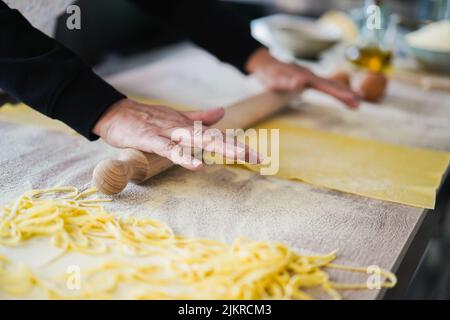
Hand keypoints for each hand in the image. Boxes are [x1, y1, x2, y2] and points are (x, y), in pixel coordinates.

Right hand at [92, 98, 259, 169]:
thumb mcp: (176, 118)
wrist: (115, 113)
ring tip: (239, 156)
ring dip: (218, 147)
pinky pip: (169, 150)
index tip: (257, 156)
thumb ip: (199, 117)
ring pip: (196, 140)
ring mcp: (168, 133)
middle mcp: (183, 128)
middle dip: (236, 148)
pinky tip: (197, 165)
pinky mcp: (151, 139)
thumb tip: (221, 113)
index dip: (237, 144)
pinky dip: (183, 157)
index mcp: (188, 126)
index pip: (216, 136)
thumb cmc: (145, 119)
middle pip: (213, 138)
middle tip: (258, 158)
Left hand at [246, 48, 359, 108]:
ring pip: (330, 84)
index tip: (352, 99)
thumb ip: (286, 82)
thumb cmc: (268, 74)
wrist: (264, 64)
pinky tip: (340, 94)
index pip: (326, 87)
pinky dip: (335, 90)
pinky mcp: (308, 78)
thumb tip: (300, 82)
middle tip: (360, 103)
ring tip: (357, 101)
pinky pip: (324, 85)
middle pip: (332, 85)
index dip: (339, 93)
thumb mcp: (274, 80)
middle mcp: (310, 75)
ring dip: (343, 92)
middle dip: (346, 93)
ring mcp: (310, 76)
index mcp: (305, 77)